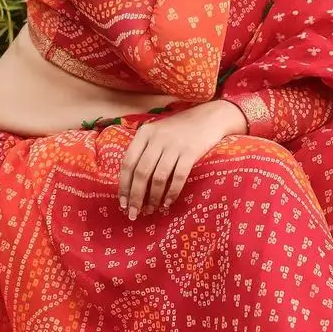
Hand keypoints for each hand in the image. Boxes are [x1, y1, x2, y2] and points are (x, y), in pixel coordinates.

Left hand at [118, 100, 246, 220]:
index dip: (124, 185)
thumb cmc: (179, 129)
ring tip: (151, 210)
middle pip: (141, 173)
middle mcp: (157, 138)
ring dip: (153, 197)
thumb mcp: (157, 133)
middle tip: (134, 214)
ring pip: (158, 177)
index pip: (128, 163)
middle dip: (136, 196)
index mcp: (144, 133)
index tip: (123, 204)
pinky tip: (168, 203)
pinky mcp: (191, 152)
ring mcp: (174, 145)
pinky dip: (172, 193)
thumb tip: (131, 184)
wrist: (209, 117)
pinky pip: (178, 177)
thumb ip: (144, 150)